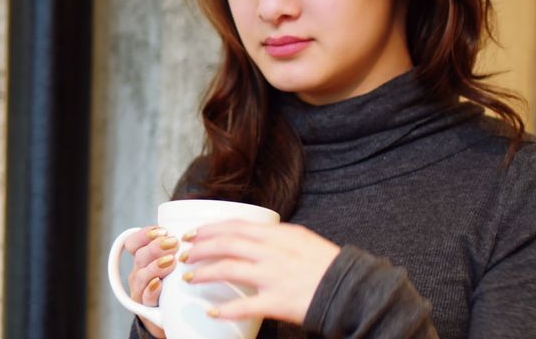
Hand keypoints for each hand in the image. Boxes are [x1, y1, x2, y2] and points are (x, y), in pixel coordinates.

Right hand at [125, 225, 179, 337]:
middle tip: (174, 243)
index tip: (162, 230)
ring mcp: (141, 290)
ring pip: (141, 275)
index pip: (134, 242)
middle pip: (139, 256)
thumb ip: (180, 248)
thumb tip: (202, 231)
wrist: (171, 316)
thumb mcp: (174, 262)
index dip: (144, 234)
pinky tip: (160, 284)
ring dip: (155, 266)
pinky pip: (145, 298)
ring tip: (171, 261)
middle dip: (156, 247)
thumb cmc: (176, 284)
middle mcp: (139, 272)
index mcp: (143, 258)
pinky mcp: (146, 308)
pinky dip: (151, 290)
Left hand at [181, 221, 339, 324]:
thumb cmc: (327, 266)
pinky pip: (245, 305)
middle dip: (200, 247)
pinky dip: (225, 308)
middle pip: (227, 244)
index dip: (209, 229)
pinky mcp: (278, 301)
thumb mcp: (302, 240)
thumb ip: (276, 238)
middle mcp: (273, 252)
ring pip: (229, 269)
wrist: (351, 289)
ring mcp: (274, 276)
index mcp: (279, 235)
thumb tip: (251, 236)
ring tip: (190, 276)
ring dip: (205, 272)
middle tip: (184, 254)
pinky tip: (212, 310)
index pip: (236, 226)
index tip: (193, 233)